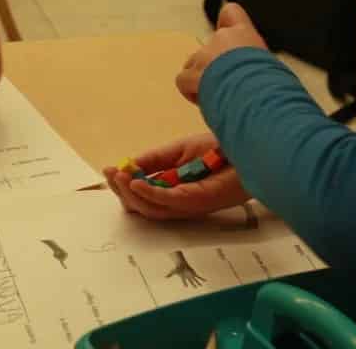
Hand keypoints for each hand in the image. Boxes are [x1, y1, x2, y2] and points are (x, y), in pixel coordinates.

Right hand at [104, 132, 249, 220]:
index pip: (144, 196)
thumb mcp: (178, 150)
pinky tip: (135, 182)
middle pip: (144, 207)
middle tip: (109, 175)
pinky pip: (167, 201)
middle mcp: (181, 202)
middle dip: (122, 192)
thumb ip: (155, 159)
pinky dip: (149, 193)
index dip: (124, 185)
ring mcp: (189, 204)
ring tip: (118, 176)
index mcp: (176, 190)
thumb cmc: (218, 148)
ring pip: (152, 209)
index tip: (109, 170)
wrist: (246, 145)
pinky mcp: (197, 201)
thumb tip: (130, 164)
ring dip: (131, 194)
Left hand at [176, 3, 266, 103]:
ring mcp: (204, 55)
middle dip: (214, 66)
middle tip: (228, 84)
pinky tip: (206, 102)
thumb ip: (255, 61)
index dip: (226, 21)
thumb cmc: (271, 83)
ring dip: (202, 78)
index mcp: (245, 34)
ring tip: (218, 96)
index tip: (226, 33)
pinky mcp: (192, 72)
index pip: (231, 13)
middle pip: (210, 48)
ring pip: (194, 64)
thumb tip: (255, 76)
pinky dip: (191, 92)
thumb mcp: (271, 66)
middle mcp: (221, 38)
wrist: (256, 92)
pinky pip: (183, 81)